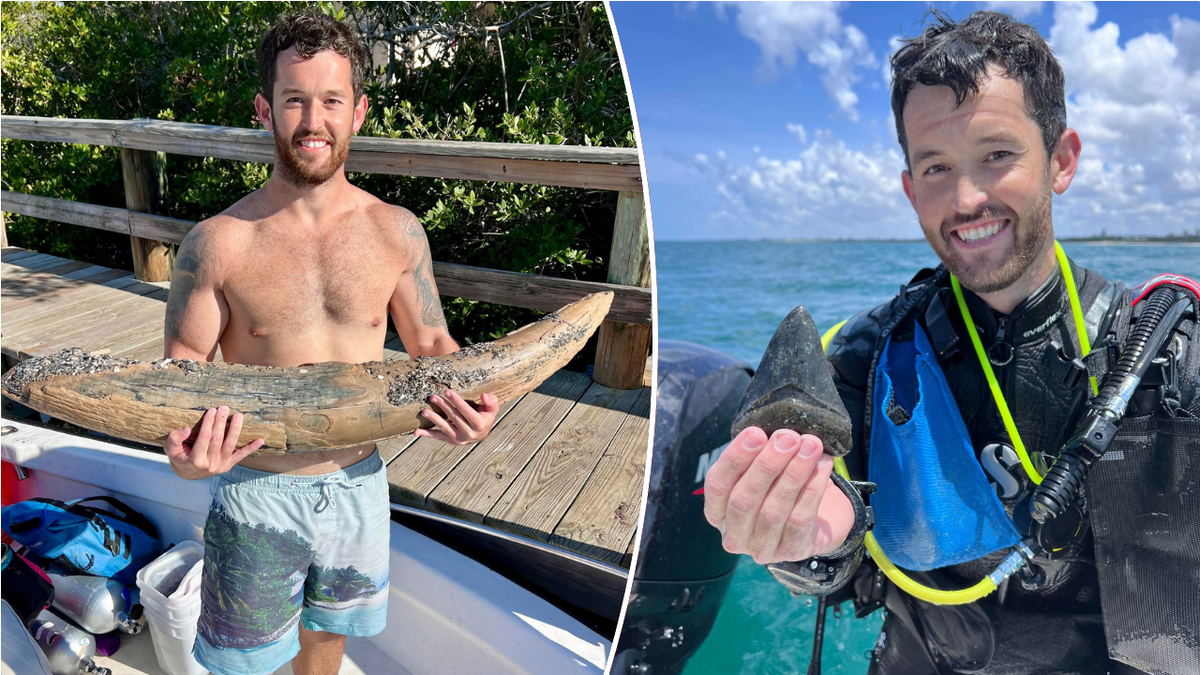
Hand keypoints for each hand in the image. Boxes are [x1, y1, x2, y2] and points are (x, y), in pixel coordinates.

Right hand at [164, 406, 264, 479]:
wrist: (188, 474)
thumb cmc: (179, 457)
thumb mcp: (171, 450)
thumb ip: (174, 439)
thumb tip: (185, 429)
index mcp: (195, 460)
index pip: (204, 438)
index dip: (208, 424)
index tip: (212, 411)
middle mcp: (210, 464)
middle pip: (218, 440)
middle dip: (221, 423)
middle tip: (224, 408)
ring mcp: (221, 465)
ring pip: (230, 445)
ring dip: (235, 429)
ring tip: (238, 415)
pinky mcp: (229, 465)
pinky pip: (241, 456)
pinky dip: (251, 448)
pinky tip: (260, 440)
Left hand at [414, 390, 498, 444]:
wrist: (482, 434)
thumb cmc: (486, 416)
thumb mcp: (492, 408)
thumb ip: (491, 401)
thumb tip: (484, 395)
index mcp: (479, 424)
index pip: (466, 411)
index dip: (457, 401)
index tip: (447, 391)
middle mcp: (469, 433)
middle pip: (454, 418)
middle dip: (443, 406)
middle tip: (433, 397)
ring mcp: (459, 438)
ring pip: (445, 427)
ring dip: (434, 419)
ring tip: (424, 411)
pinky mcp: (451, 441)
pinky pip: (438, 437)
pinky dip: (427, 435)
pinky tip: (416, 432)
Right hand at [704, 427, 854, 563]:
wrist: (820, 516)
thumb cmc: (781, 485)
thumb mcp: (763, 470)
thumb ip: (759, 454)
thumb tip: (776, 434)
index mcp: (718, 511)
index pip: (717, 485)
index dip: (735, 459)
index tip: (756, 433)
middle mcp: (734, 534)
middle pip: (743, 500)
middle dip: (766, 464)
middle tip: (788, 437)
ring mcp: (762, 548)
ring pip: (773, 511)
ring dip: (793, 473)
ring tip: (810, 446)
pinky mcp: (792, 551)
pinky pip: (800, 518)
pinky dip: (812, 488)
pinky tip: (822, 465)